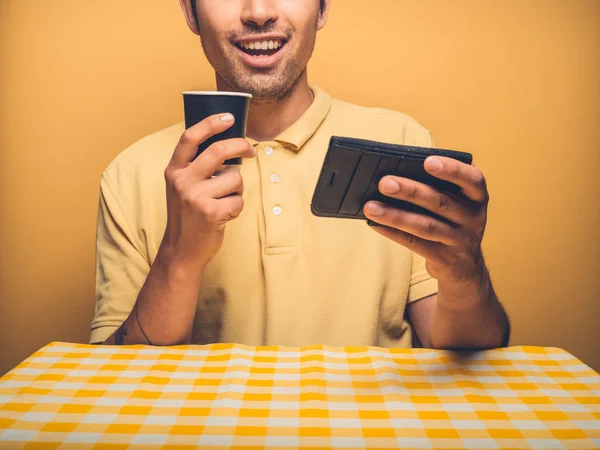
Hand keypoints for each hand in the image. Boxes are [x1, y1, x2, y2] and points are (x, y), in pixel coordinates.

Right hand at [161, 113, 255, 268]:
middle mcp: (182, 181)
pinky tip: (224, 216)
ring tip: (224, 201)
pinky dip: (237, 207)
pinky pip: (239, 200)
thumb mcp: (182, 187)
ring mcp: (195, 197)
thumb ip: (197, 167)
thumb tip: (228, 144)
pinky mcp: (211, 212)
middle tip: (250, 150)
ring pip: (235, 178)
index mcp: (174, 170)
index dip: (211, 123)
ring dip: (237, 189)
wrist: (181, 250)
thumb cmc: (187, 215)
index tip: (229, 117)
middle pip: (219, 150)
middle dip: (241, 146)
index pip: (190, 138)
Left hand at [364, 156, 488, 286]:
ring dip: (396, 215)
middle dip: (411, 191)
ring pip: (426, 226)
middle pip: (441, 202)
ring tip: (371, 207)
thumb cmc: (451, 222)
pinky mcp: (444, 259)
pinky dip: (393, 232)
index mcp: (477, 198)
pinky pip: (415, 244)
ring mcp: (461, 241)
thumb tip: (395, 176)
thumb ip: (435, 188)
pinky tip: (375, 224)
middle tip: (384, 183)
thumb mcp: (456, 204)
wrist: (464, 266)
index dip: (452, 170)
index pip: (473, 180)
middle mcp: (474, 218)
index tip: (427, 162)